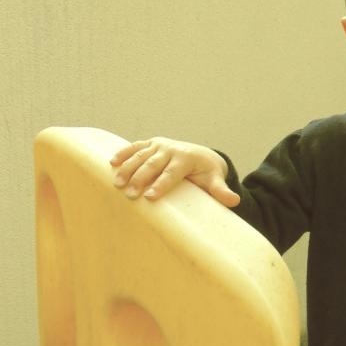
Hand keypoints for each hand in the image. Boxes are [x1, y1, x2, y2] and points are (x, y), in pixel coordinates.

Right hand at [110, 137, 239, 206]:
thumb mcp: (215, 180)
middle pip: (153, 164)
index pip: (172, 173)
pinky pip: (134, 147)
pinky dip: (123, 154)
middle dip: (141, 179)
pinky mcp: (150, 144)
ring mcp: (159, 145)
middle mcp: (171, 149)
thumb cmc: (207, 172)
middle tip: (130, 194)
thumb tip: (234, 201)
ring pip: (141, 155)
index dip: (162, 184)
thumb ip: (221, 191)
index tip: (151, 197)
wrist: (202, 155)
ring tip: (117, 183)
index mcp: (186, 158)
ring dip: (128, 168)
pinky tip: (111, 163)